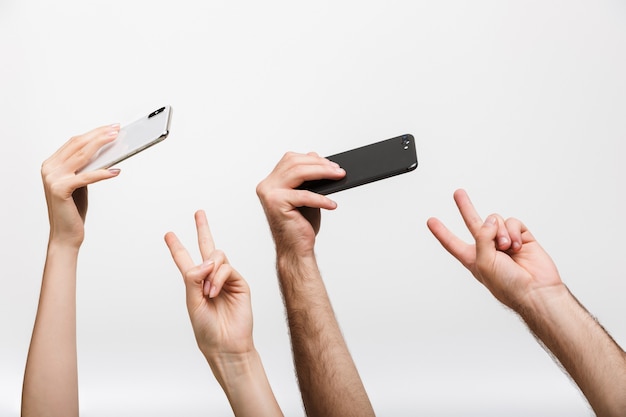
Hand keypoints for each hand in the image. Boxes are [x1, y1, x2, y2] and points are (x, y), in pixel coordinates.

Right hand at [41, 124, 120, 245]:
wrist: (65, 234)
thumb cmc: (73, 209)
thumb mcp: (80, 183)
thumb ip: (86, 167)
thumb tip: (106, 152)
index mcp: (51, 164)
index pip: (74, 142)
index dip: (93, 133)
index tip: (110, 127)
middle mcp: (49, 168)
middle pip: (78, 145)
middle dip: (99, 135)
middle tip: (116, 129)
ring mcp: (52, 178)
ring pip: (81, 156)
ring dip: (101, 146)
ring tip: (117, 140)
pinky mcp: (60, 189)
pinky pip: (86, 177)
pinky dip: (102, 173)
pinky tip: (116, 170)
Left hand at [164, 210, 253, 358]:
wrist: (227, 344)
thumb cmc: (207, 330)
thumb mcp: (192, 303)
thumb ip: (193, 279)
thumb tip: (206, 261)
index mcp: (195, 283)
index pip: (185, 260)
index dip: (176, 247)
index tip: (168, 234)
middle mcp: (211, 278)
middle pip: (207, 247)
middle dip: (203, 229)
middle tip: (199, 213)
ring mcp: (226, 279)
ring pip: (217, 256)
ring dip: (209, 271)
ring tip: (208, 291)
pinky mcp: (239, 282)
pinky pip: (227, 268)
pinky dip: (218, 277)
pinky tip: (214, 291)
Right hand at [255, 152, 344, 255]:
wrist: (294, 250)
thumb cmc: (300, 225)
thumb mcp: (306, 195)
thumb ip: (308, 177)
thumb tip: (316, 156)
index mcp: (271, 182)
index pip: (290, 160)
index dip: (312, 159)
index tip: (331, 164)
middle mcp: (267, 186)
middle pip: (294, 163)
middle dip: (320, 164)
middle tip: (339, 170)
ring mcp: (269, 193)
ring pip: (298, 173)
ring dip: (322, 173)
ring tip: (338, 178)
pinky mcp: (277, 203)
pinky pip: (304, 195)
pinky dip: (320, 199)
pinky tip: (331, 204)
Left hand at [427, 189, 562, 310]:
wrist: (536, 290)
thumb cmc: (508, 285)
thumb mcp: (484, 263)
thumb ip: (481, 238)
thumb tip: (490, 221)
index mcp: (473, 258)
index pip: (452, 243)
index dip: (441, 232)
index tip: (431, 221)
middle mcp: (488, 248)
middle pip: (473, 222)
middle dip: (465, 207)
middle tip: (458, 193)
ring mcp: (505, 241)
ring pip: (495, 221)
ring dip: (500, 232)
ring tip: (507, 248)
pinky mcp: (522, 237)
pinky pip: (512, 223)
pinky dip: (514, 232)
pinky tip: (518, 246)